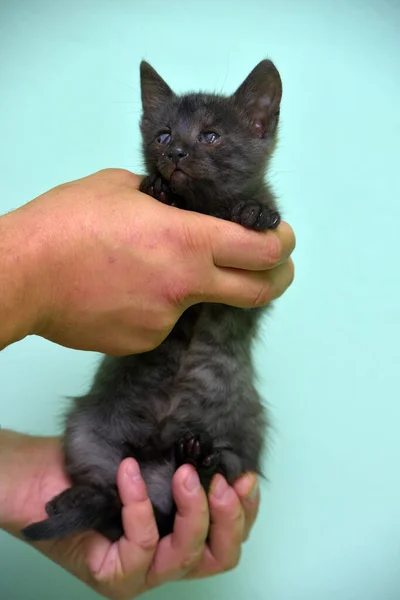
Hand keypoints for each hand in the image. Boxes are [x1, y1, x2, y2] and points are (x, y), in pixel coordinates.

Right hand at [0, 169, 294, 353]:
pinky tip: (122, 289)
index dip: (282, 244)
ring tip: (143, 267)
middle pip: (256, 292)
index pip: (261, 250)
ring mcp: (165, 321)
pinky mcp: (142, 342)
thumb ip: (164, 200)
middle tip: (276, 269)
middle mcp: (186, 287)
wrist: (23, 275)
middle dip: (277, 279)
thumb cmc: (68, 223)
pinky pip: (161, 321)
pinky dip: (154, 305)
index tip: (282, 238)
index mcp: (188, 241)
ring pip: (196, 304)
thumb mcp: (122, 188)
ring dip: (188, 286)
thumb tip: (177, 209)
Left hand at [1, 431, 259, 599]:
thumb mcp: (154, 462)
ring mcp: (142, 574)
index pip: (229, 538)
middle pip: (221, 557)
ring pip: (186, 557)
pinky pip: (142, 545)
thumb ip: (187, 465)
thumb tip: (226, 451)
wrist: (42, 476)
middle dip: (229, 517)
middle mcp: (166, 559)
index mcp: (181, 536)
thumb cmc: (97, 467)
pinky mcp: (115, 579)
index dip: (246, 510)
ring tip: (183, 474)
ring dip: (191, 511)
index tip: (244, 475)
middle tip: (218, 481)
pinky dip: (139, 506)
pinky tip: (130, 474)